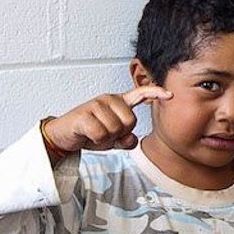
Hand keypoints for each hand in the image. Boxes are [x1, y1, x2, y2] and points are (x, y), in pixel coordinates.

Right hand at [42, 85, 171, 154]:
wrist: (63, 135)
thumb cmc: (89, 133)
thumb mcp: (112, 139)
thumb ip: (126, 140)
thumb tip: (132, 140)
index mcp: (118, 102)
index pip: (140, 94)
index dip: (156, 93)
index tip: (170, 95)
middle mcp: (108, 99)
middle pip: (130, 122)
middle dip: (120, 134)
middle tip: (105, 134)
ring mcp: (96, 105)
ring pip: (115, 130)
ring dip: (106, 138)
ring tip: (94, 134)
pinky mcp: (84, 114)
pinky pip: (101, 134)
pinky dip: (95, 140)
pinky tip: (87, 135)